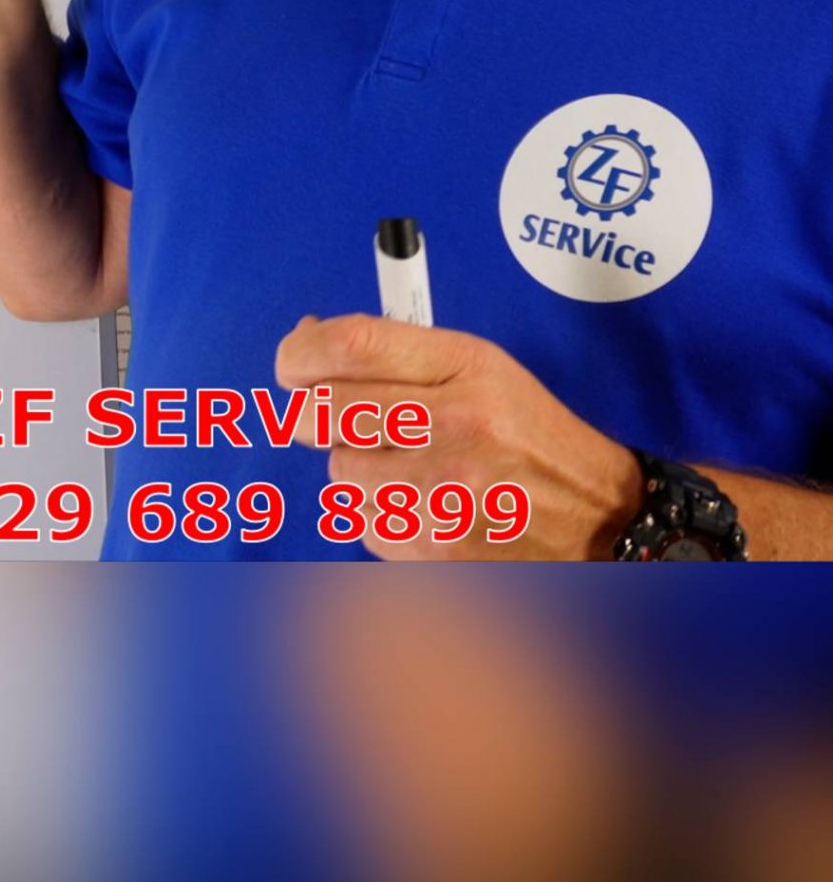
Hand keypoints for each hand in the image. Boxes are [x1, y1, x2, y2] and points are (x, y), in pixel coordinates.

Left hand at [274, 314, 644, 561]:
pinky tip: (416, 502)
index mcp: (467, 368)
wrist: (595, 519)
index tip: (292, 358)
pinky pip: (364, 522)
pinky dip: (375, 511)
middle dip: (311, 409)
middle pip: (328, 409)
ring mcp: (443, 494)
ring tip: (399, 461)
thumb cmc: (527, 432)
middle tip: (326, 410)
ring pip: (340, 470)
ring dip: (352, 463)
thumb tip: (311, 338)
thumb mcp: (481, 367)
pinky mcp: (435, 549)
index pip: (354, 344)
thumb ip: (398, 352)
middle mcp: (454, 426)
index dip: (302, 348)